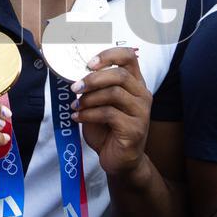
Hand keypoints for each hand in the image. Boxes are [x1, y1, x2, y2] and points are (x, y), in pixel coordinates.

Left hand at [71, 47, 151, 177]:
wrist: (120, 161)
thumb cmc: (108, 129)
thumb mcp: (100, 103)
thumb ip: (95, 88)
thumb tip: (75, 74)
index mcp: (135, 83)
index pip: (129, 57)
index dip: (108, 55)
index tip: (88, 63)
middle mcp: (142, 95)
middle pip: (120, 75)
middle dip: (93, 79)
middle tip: (75, 87)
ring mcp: (141, 112)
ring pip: (114, 93)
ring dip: (89, 98)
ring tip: (76, 106)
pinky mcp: (135, 129)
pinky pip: (109, 114)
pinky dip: (89, 114)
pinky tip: (78, 118)